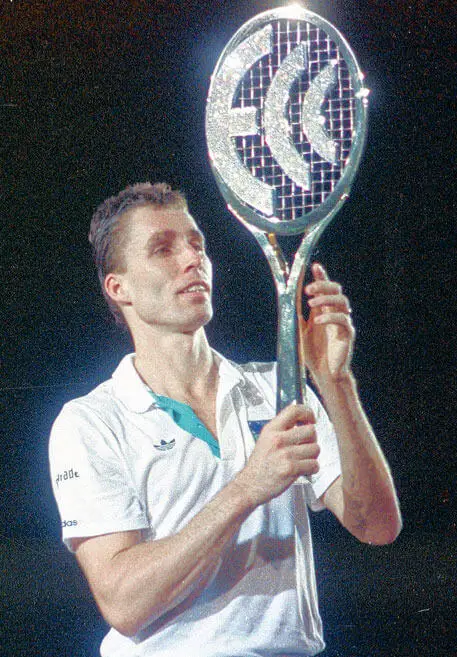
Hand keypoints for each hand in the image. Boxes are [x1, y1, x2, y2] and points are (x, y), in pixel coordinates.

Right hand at [234, 404, 319, 506]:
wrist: (250, 485)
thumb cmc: (260, 464)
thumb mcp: (266, 439)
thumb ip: (282, 429)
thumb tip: (304, 422)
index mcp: (271, 429)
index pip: (294, 410)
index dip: (307, 412)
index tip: (311, 419)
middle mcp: (278, 439)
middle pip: (310, 430)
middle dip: (312, 439)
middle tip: (305, 446)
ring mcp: (285, 454)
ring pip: (315, 448)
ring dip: (312, 456)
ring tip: (302, 460)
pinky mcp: (291, 469)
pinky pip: (314, 464)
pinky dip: (311, 469)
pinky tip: (302, 469)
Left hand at [299, 263, 354, 384]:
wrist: (322, 373)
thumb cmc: (312, 352)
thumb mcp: (299, 329)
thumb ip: (296, 314)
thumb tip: (286, 297)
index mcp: (324, 310)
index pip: (326, 288)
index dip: (322, 276)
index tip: (314, 266)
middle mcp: (335, 313)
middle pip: (337, 290)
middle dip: (323, 285)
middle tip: (308, 289)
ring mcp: (343, 323)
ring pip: (342, 302)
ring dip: (326, 299)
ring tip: (310, 304)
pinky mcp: (347, 334)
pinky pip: (343, 320)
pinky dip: (329, 317)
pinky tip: (317, 321)